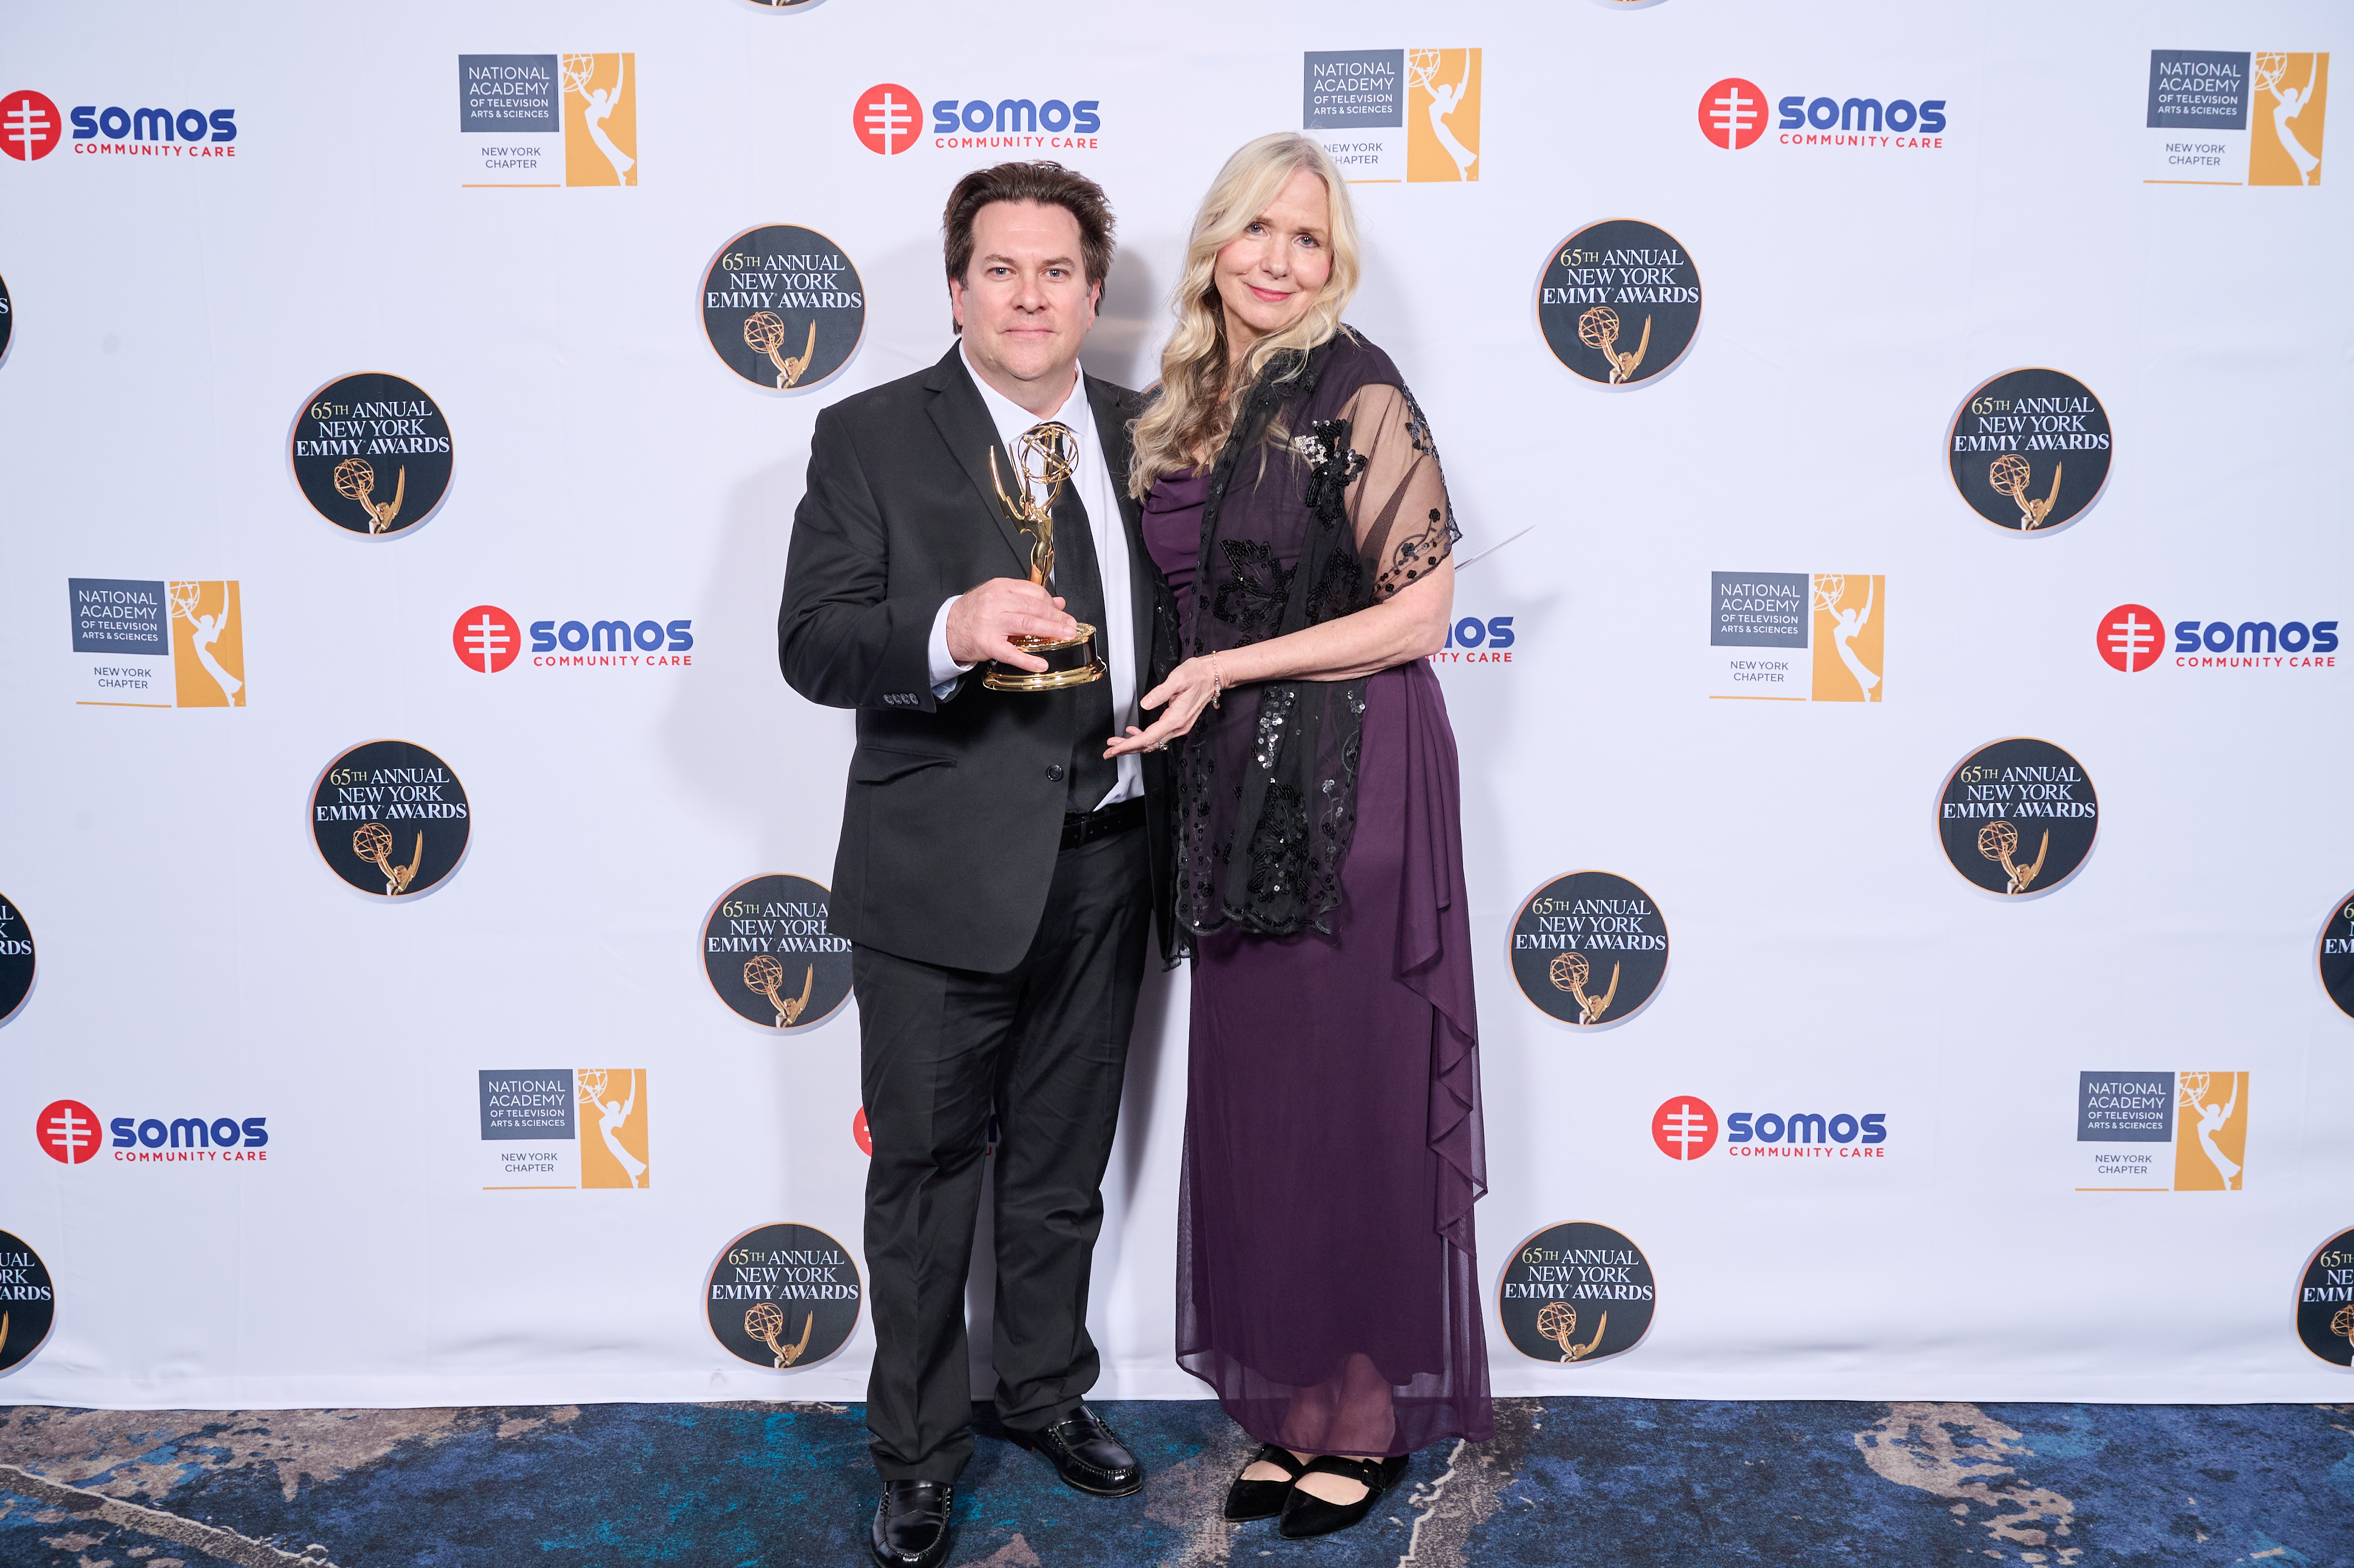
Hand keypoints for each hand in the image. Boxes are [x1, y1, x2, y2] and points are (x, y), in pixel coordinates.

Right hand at [945, 578, 1076, 672]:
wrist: (947, 627)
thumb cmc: (974, 612)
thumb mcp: (999, 597)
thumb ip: (1027, 598)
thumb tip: (1058, 602)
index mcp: (1000, 587)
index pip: (1033, 592)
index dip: (1051, 602)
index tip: (1062, 612)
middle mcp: (996, 602)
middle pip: (1034, 608)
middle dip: (1057, 617)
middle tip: (1071, 625)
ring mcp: (991, 623)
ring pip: (1027, 625)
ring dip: (1050, 631)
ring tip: (1065, 637)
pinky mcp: (986, 643)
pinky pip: (1011, 653)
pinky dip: (1028, 660)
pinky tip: (1041, 664)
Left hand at [1104, 656, 1221, 758]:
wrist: (1215, 675)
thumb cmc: (1198, 675)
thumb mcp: (1178, 679)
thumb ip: (1160, 693)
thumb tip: (1145, 703)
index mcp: (1176, 718)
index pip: (1148, 737)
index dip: (1129, 745)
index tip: (1114, 749)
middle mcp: (1178, 726)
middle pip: (1149, 744)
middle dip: (1128, 748)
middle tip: (1110, 750)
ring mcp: (1180, 726)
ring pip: (1154, 742)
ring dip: (1135, 744)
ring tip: (1118, 742)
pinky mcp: (1180, 723)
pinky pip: (1159, 736)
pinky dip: (1145, 738)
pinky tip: (1134, 733)